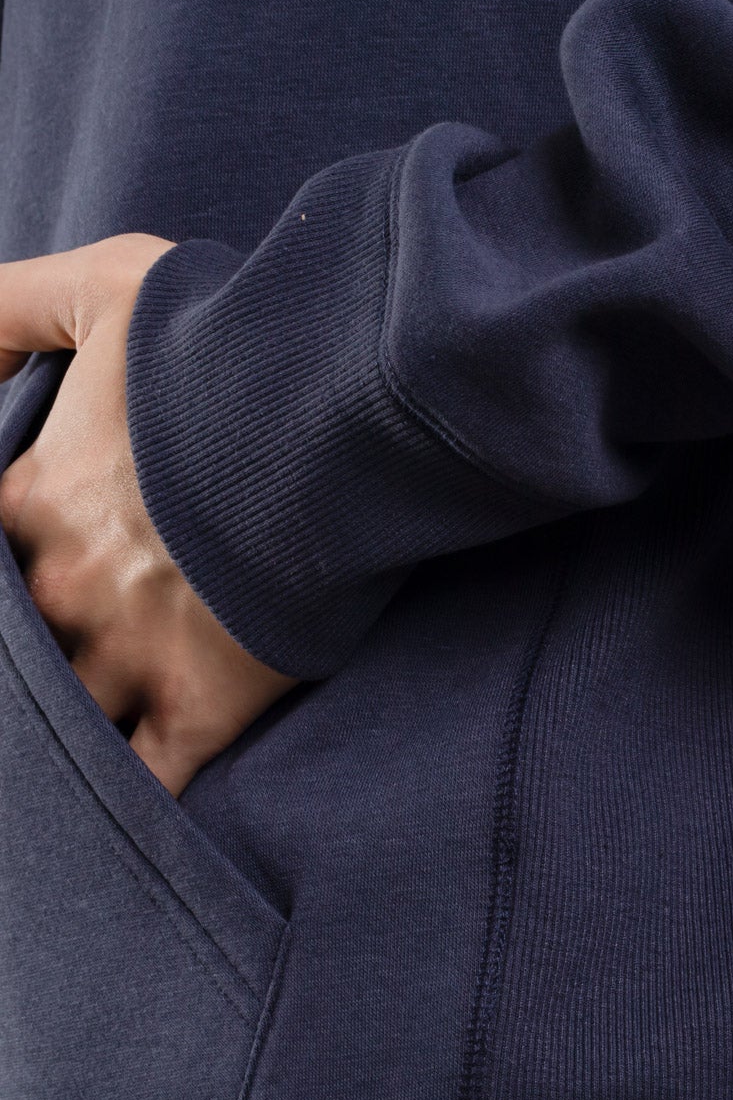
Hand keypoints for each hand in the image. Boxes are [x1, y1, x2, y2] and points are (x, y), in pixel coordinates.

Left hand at [0, 237, 298, 795]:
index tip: (36, 571)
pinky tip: (119, 815)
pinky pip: (148, 781)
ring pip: (68, 722)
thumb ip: (15, 304)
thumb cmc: (227, 343)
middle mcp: (63, 590)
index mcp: (34, 501)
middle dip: (34, 653)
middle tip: (64, 650)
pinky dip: (133, 798)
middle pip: (18, 650)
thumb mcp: (107, 284)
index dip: (8, 567)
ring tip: (77, 744)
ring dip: (70, 727)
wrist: (333, 415)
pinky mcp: (203, 709)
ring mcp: (129, 658)